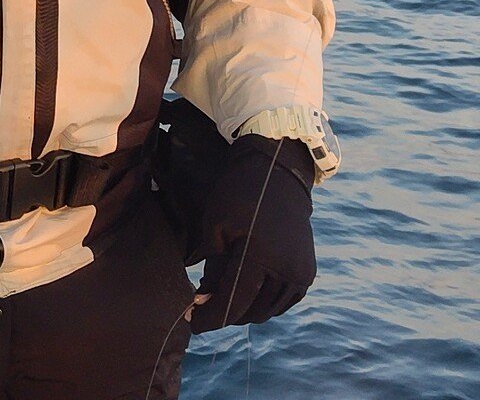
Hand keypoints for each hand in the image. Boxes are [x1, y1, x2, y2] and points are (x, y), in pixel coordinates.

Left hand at [189, 136, 315, 332]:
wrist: (277, 174)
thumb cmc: (239, 193)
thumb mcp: (215, 223)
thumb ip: (210, 266)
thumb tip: (203, 300)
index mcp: (261, 255)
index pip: (233, 302)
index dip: (210, 316)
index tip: (190, 323)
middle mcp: (287, 270)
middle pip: (251, 311)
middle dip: (224, 313)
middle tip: (202, 305)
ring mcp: (301, 274)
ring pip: (267, 311)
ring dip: (244, 310)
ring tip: (221, 296)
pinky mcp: (307, 273)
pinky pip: (282, 302)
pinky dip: (263, 303)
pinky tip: (245, 292)